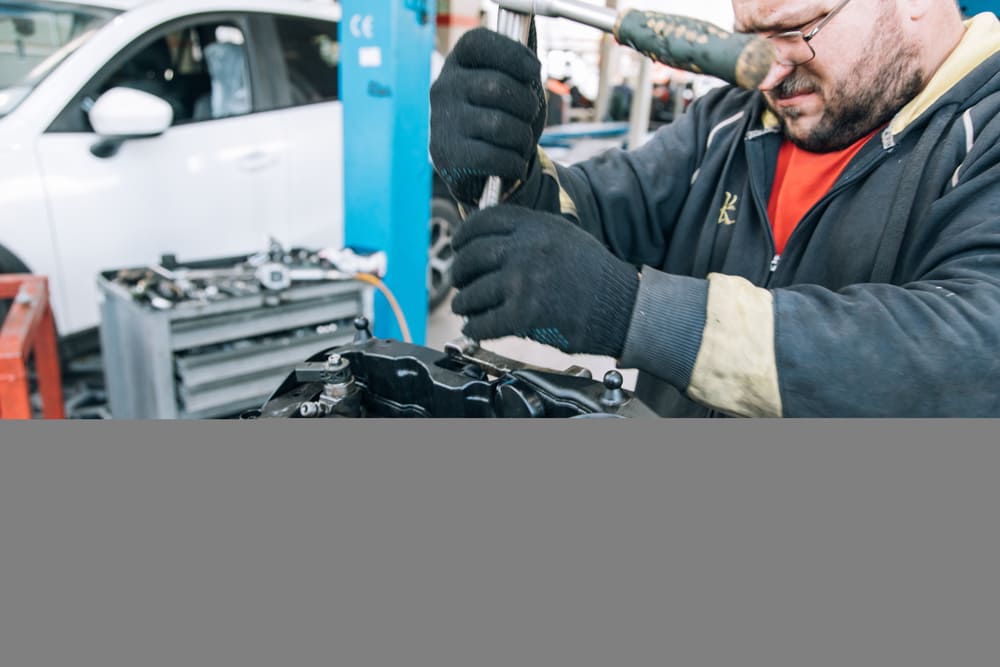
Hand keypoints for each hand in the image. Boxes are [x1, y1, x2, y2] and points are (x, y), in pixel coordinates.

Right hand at [429, 28, 545, 207]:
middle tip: (528, 119)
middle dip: (527, 106)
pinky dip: (515, 164)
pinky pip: (494, 157)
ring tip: (520, 144)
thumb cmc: (501, 119)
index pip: (478, 43)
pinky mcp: (446, 156)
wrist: (480, 170)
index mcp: (458, 64)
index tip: (535, 71)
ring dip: (522, 138)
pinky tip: (514, 165)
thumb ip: (519, 74)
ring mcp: (441, 122)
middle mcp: (443, 89)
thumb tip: (530, 70)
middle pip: (497, 87)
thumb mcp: (511, 89)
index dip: (512, 53)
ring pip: (499, 125)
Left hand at [451, 205, 639, 356]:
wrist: (623, 307)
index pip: (484, 221)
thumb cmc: (596, 277)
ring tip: (465, 308)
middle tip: (459, 282)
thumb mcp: (564, 238)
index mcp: (537, 226)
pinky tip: (476, 329)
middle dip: (459, 272)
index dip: (464, 235)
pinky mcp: (525, 314)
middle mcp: (527, 248)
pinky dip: (475, 328)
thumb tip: (488, 244)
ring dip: (464, 303)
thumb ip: (529, 235)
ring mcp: (524, 280)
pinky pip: (484, 322)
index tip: (458, 246)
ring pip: (472, 292)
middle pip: (471, 256)